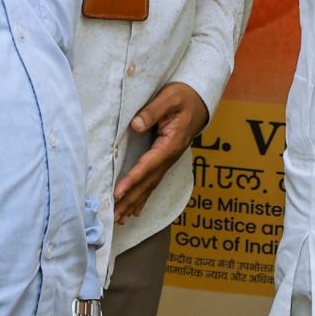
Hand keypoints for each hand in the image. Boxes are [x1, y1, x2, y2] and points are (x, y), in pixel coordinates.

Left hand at [115, 83, 209, 223]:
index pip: (149, 165)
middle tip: (114, 214)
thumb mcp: (170, 98)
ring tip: (120, 218)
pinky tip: (134, 210)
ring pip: (150, 186)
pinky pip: (153, 182)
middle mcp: (169, 157)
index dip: (133, 179)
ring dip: (135, 202)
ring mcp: (168, 161)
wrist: (200, 101)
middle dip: (131, 199)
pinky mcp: (165, 160)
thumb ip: (153, 111)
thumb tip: (136, 125)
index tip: (118, 192)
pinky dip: (143, 198)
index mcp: (170, 143)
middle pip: (148, 182)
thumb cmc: (184, 97)